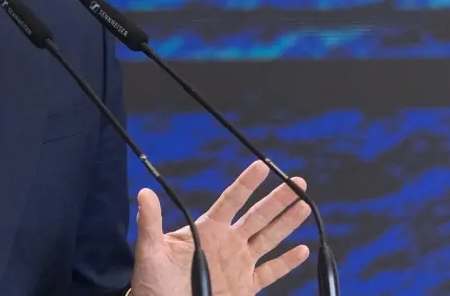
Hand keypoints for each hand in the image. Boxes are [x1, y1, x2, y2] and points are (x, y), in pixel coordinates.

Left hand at [130, 161, 311, 295]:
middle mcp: (227, 243)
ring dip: (288, 222)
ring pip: (269, 239)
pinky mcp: (244, 287)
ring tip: (305, 206)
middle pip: (258, 215)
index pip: (232, 200)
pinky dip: (287, 263)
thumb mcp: (150, 250)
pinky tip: (302, 250)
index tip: (263, 165)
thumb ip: (150, 222)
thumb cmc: (152, 282)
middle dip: (279, 199)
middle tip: (298, 182)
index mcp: (207, 230)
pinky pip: (270, 272)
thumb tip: (144, 193)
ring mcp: (238, 264)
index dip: (247, 183)